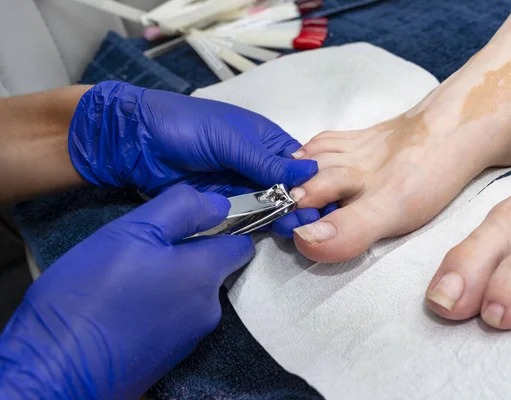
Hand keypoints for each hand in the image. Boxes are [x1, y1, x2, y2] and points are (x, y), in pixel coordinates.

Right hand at [0, 185, 253, 399]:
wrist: (54, 371)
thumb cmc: (88, 297)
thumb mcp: (130, 233)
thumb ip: (181, 210)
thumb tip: (219, 202)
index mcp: (204, 275)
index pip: (240, 243)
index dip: (223, 225)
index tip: (194, 219)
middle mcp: (208, 309)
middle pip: (212, 268)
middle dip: (186, 253)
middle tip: (142, 249)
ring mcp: (190, 337)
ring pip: (190, 292)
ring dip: (169, 280)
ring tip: (126, 278)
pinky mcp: (170, 356)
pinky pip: (174, 317)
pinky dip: (158, 306)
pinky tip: (125, 305)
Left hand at [67, 81, 328, 235]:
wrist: (136, 141)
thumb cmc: (186, 128)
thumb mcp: (231, 140)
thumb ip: (267, 161)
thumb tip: (311, 173)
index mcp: (263, 140)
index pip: (298, 164)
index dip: (314, 182)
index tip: (326, 201)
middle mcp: (255, 165)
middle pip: (287, 189)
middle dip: (301, 204)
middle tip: (312, 222)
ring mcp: (238, 187)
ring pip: (269, 207)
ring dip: (283, 218)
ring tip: (296, 230)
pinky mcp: (220, 206)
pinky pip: (245, 219)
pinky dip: (259, 226)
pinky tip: (273, 234)